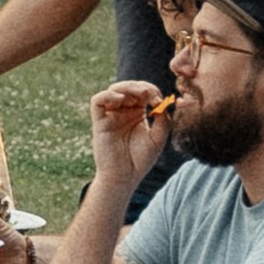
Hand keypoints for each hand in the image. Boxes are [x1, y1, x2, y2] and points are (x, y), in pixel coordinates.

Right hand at [87, 79, 170, 194]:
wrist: (125, 177)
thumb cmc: (140, 160)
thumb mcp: (158, 138)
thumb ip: (163, 120)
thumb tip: (165, 102)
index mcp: (137, 114)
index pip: (143, 93)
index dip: (152, 91)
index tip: (160, 100)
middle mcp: (122, 112)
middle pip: (129, 87)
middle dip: (140, 86)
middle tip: (150, 94)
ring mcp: (110, 115)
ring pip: (114, 90)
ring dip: (127, 88)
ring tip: (139, 96)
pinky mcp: (99, 121)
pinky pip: (98, 100)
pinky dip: (108, 95)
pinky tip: (121, 99)